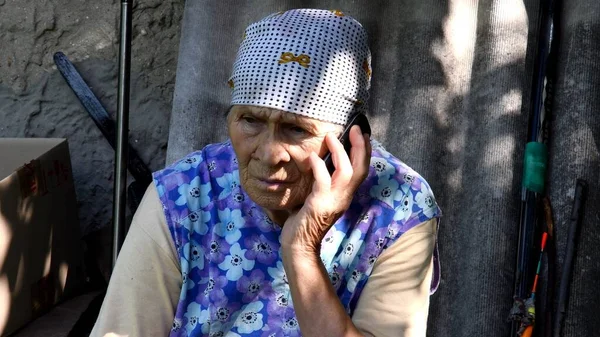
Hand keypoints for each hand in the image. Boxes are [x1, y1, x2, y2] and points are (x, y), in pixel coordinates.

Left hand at [280, 125, 371, 253]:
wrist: (299, 245)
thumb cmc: (305, 220)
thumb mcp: (319, 197)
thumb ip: (324, 181)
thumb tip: (321, 158)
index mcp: (345, 195)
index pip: (362, 170)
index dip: (365, 152)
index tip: (363, 134)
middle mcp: (344, 198)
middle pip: (361, 169)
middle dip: (361, 147)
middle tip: (356, 129)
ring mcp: (333, 202)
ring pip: (347, 173)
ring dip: (341, 152)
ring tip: (332, 137)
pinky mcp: (319, 205)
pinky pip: (323, 182)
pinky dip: (320, 167)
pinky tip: (313, 157)